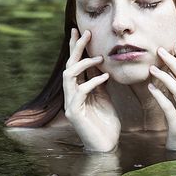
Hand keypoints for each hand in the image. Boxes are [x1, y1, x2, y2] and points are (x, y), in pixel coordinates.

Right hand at [63, 28, 120, 151]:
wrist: (105, 144)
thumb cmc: (105, 121)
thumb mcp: (104, 96)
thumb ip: (98, 81)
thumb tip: (100, 61)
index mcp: (78, 88)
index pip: (75, 63)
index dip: (77, 47)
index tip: (80, 30)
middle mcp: (71, 93)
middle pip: (69, 64)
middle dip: (76, 48)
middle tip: (85, 33)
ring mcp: (70, 102)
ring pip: (69, 75)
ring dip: (84, 63)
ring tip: (100, 58)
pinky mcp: (74, 112)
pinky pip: (80, 91)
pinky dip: (93, 82)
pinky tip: (105, 77)